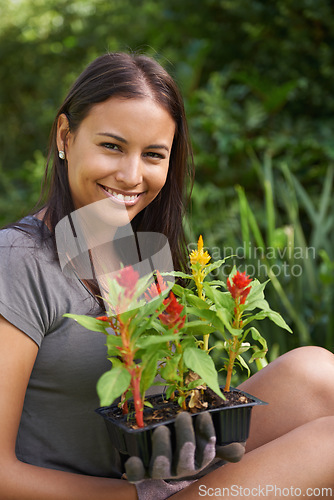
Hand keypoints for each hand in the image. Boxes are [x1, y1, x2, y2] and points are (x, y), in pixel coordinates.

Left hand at [124, 411, 245, 481]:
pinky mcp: (141, 470)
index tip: (203, 415)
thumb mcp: (205, 443)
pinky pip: (137, 475)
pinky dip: (134, 469)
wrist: (161, 451)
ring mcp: (160, 470)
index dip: (206, 435)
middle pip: (185, 460)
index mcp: (198, 460)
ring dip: (162, 449)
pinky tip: (133, 458)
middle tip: (182, 415)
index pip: (206, 452)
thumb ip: (222, 446)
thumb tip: (239, 450)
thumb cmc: (189, 442)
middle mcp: (180, 468)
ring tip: (161, 429)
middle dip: (185, 437)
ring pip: (162, 468)